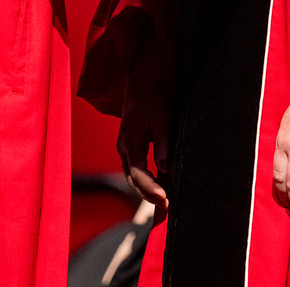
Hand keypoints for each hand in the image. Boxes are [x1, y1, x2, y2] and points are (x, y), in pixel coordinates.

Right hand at [116, 73, 169, 208]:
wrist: (141, 82)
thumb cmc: (152, 98)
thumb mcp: (162, 118)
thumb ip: (163, 143)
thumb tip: (165, 167)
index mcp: (130, 142)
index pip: (139, 172)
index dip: (151, 188)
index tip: (164, 198)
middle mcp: (123, 148)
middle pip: (132, 180)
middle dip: (148, 195)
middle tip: (166, 206)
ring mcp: (124, 148)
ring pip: (131, 177)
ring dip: (145, 191)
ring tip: (163, 202)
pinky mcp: (129, 147)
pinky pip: (133, 170)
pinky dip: (143, 181)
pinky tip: (156, 187)